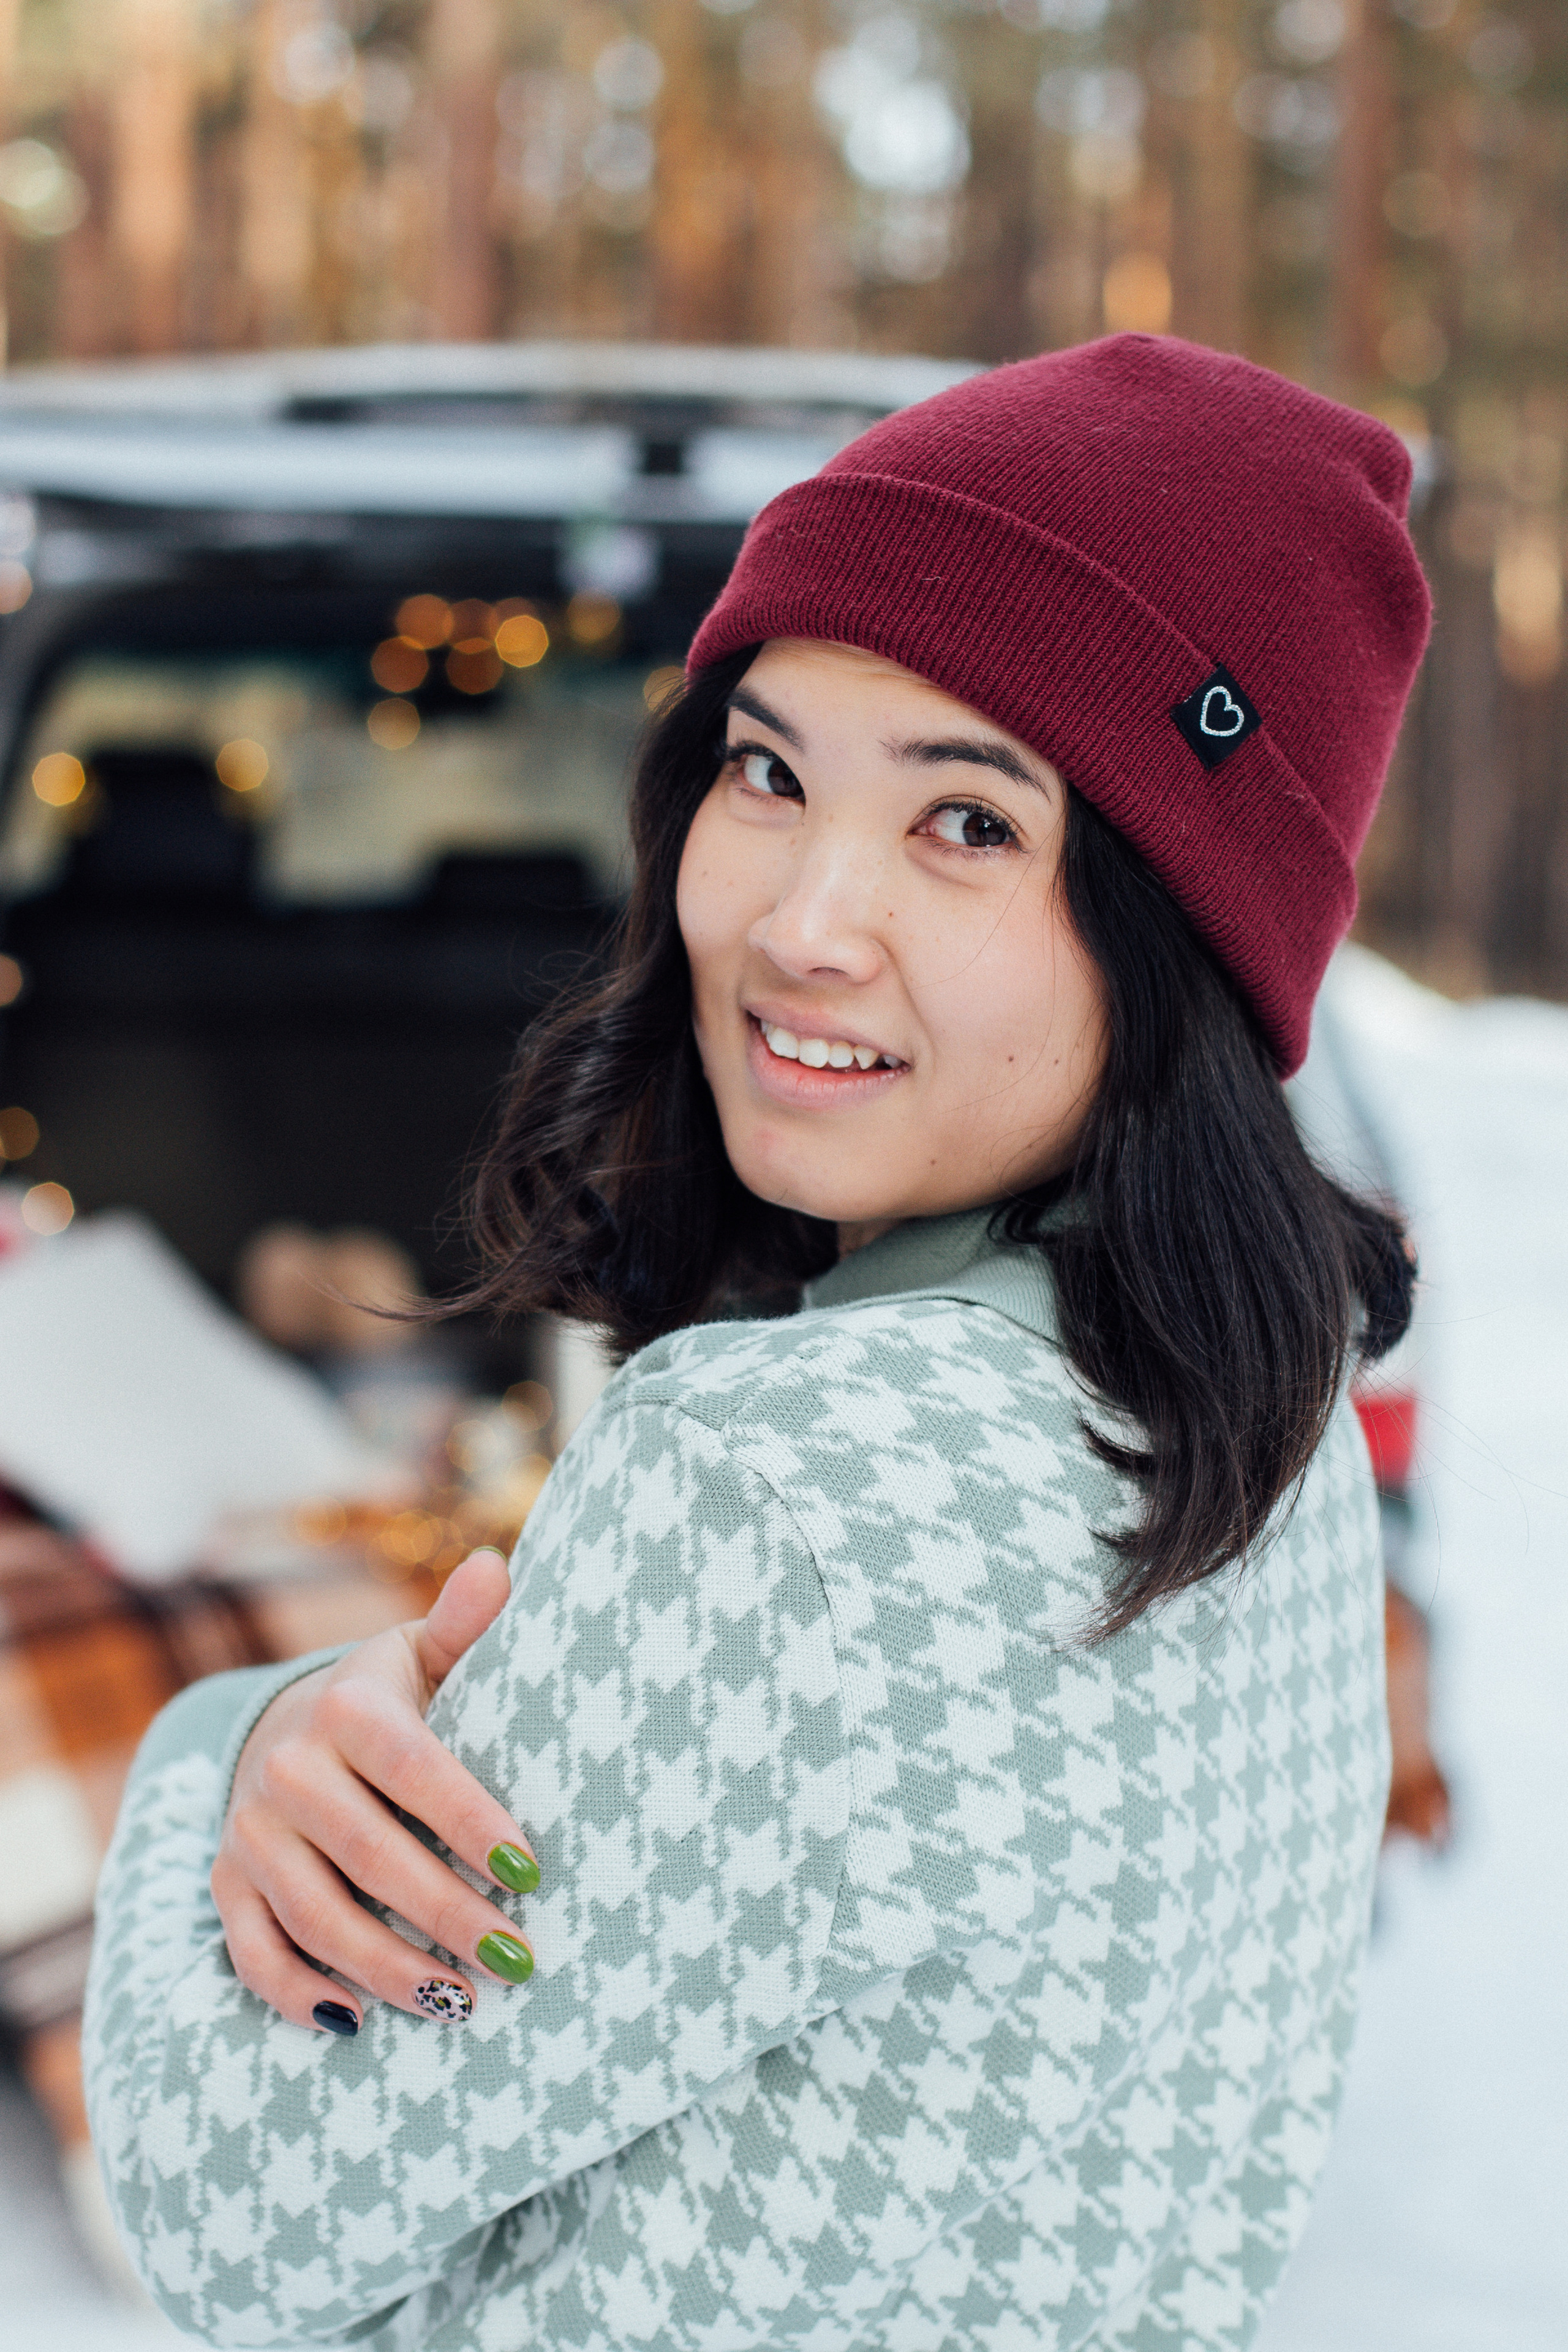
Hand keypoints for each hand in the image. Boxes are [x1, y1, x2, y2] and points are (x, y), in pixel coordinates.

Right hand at [212, 1549, 539, 2034]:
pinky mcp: (227, 1884)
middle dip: (446, 1914)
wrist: (291, 1729)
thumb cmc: (391, 1699)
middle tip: (514, 1959)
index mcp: (347, 1707)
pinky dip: (299, 1994)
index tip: (530, 1874)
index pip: (413, 1769)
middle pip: (370, 1855)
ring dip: (388, 1966)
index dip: (470, 1822)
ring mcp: (250, 1832)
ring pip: (316, 1914)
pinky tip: (358, 2020)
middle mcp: (288, 1769)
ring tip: (460, 2003)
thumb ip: (464, 1623)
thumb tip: (499, 1569)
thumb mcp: (424, 1655)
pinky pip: (255, 1952)